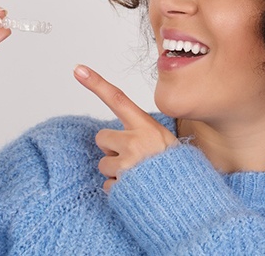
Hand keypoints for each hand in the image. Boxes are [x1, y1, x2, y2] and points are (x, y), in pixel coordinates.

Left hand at [74, 65, 178, 192]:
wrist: (186, 196)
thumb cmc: (174, 166)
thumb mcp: (163, 138)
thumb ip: (140, 132)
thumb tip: (112, 138)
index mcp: (145, 126)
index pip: (116, 99)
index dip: (96, 83)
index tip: (77, 69)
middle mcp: (135, 142)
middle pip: (102, 138)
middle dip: (111, 148)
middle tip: (133, 157)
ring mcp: (127, 165)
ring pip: (103, 164)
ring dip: (116, 171)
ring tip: (138, 175)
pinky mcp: (122, 186)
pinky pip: (107, 185)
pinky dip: (119, 189)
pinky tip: (136, 189)